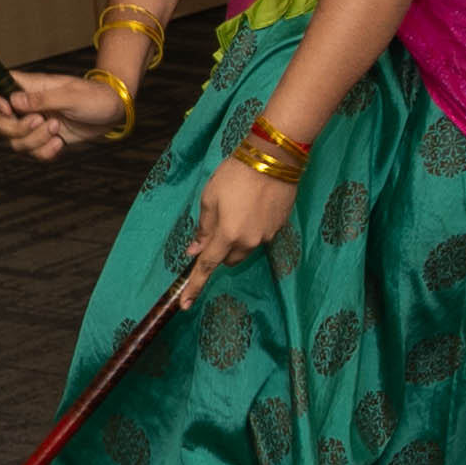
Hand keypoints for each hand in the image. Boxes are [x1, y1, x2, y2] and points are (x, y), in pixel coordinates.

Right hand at [0, 67, 124, 160]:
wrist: (114, 112)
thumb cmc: (95, 97)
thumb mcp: (71, 95)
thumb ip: (42, 99)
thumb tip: (14, 100)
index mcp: (30, 88)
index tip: (8, 109)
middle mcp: (27, 107)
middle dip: (14, 128)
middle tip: (39, 121)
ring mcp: (35, 124)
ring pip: (14, 141)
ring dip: (34, 140)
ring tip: (57, 128)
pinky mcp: (45, 139)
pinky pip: (33, 152)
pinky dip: (45, 152)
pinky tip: (61, 142)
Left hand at [186, 153, 295, 277]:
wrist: (273, 160)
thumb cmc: (235, 176)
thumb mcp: (209, 198)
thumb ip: (203, 228)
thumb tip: (196, 249)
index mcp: (227, 235)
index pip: (207, 266)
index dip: (195, 286)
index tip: (185, 305)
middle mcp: (249, 241)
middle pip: (229, 260)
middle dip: (220, 251)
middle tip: (217, 226)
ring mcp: (267, 236)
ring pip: (245, 249)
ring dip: (237, 239)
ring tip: (238, 210)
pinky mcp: (280, 227)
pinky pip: (260, 236)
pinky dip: (252, 229)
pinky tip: (253, 207)